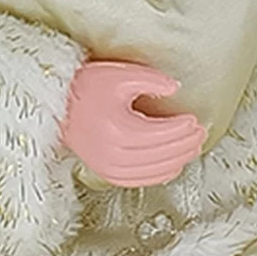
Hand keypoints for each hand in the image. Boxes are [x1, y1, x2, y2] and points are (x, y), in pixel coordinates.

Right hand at [61, 61, 206, 186]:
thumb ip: (151, 79)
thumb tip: (175, 88)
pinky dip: (160, 174)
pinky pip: (140, 180)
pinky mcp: (105, 173)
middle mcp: (114, 152)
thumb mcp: (120, 75)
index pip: (161, 133)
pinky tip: (174, 165)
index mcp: (118, 128)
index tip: (195, 119)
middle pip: (161, 153)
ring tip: (193, 148)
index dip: (182, 128)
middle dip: (185, 144)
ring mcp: (108, 166)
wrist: (56, 106)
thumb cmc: (86, 87)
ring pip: (154, 170)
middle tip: (201, 133)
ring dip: (178, 160)